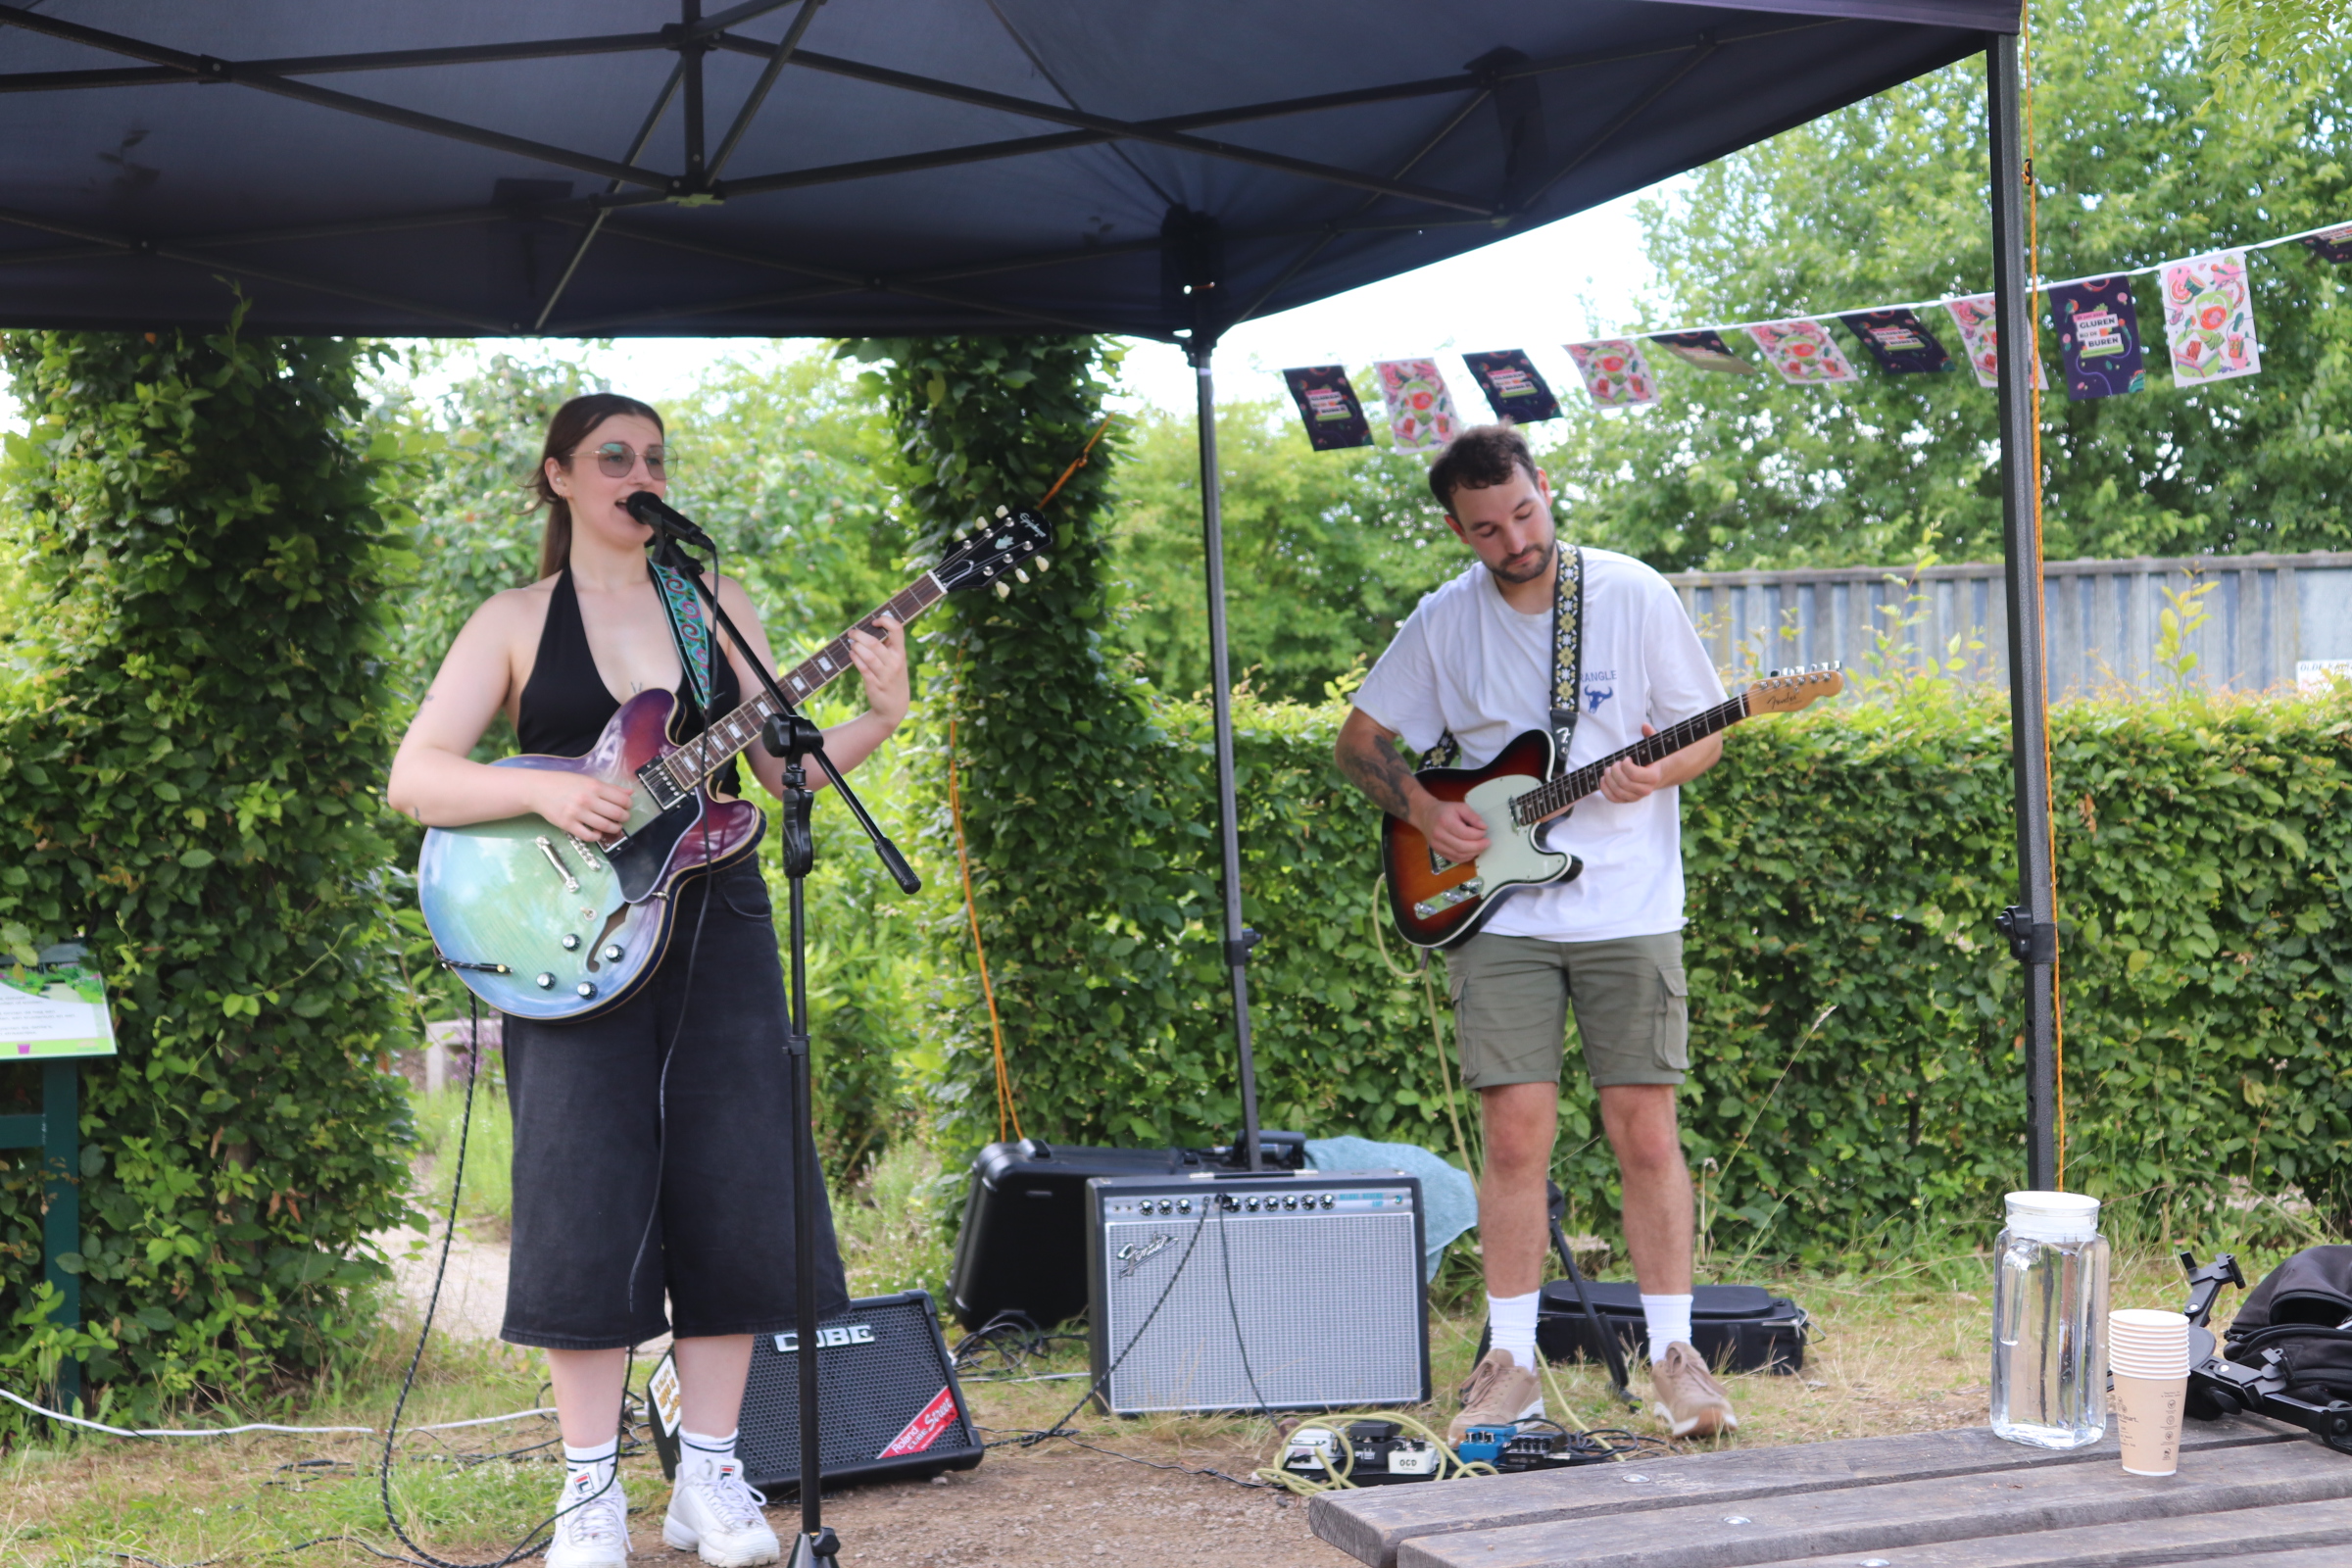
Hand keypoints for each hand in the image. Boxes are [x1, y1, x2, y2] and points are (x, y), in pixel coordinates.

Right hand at [536, 772, 634, 841]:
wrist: (538, 789)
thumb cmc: (564, 783)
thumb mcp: (587, 780)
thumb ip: (609, 787)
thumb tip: (630, 793)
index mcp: (594, 786)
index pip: (622, 799)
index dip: (628, 805)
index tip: (626, 807)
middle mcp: (587, 800)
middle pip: (616, 814)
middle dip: (624, 818)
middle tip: (623, 818)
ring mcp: (577, 813)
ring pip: (605, 826)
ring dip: (614, 829)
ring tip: (614, 827)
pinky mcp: (567, 825)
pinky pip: (588, 836)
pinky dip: (597, 836)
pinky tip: (598, 832)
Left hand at [846, 611, 908, 726]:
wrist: (894, 707)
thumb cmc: (893, 679)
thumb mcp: (897, 663)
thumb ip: (889, 647)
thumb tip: (870, 629)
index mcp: (901, 653)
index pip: (897, 629)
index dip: (885, 620)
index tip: (874, 622)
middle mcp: (894, 663)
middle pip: (875, 642)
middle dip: (859, 635)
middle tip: (852, 633)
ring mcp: (885, 674)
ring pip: (867, 655)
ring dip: (856, 646)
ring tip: (851, 644)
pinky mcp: (874, 684)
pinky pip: (862, 668)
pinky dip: (855, 658)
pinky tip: (851, 654)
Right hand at [1413, 797, 1491, 863]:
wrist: (1426, 815)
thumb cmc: (1445, 810)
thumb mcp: (1460, 807)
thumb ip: (1473, 816)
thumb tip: (1484, 827)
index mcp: (1445, 822)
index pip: (1465, 833)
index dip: (1478, 834)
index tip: (1484, 831)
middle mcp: (1439, 835)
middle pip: (1462, 847)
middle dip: (1478, 846)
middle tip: (1487, 842)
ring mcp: (1437, 845)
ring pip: (1459, 855)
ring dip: (1473, 853)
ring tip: (1481, 847)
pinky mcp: (1438, 852)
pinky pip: (1454, 859)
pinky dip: (1466, 858)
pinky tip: (1472, 852)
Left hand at [1600, 725, 1668, 802]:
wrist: (1658, 774)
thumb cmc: (1653, 759)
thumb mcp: (1654, 746)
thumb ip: (1651, 735)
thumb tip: (1645, 725)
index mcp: (1653, 776)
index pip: (1634, 775)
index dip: (1626, 766)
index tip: (1626, 758)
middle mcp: (1646, 789)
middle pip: (1624, 784)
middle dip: (1615, 772)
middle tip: (1614, 763)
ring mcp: (1637, 796)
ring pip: (1618, 792)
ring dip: (1609, 780)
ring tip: (1607, 770)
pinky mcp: (1628, 799)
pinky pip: (1614, 799)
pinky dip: (1606, 790)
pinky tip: (1603, 780)